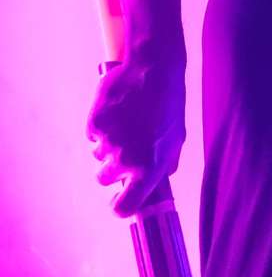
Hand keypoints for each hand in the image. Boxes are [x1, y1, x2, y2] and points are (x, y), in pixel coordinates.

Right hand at [85, 58, 185, 217]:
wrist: (154, 70)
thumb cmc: (169, 105)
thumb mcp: (176, 138)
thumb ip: (165, 164)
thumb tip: (156, 182)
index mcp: (148, 168)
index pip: (125, 207)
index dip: (119, 206)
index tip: (118, 200)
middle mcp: (125, 160)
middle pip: (104, 179)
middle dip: (112, 166)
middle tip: (125, 144)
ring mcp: (108, 142)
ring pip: (97, 155)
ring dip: (107, 143)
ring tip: (125, 120)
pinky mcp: (95, 124)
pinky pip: (91, 134)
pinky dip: (100, 126)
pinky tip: (115, 110)